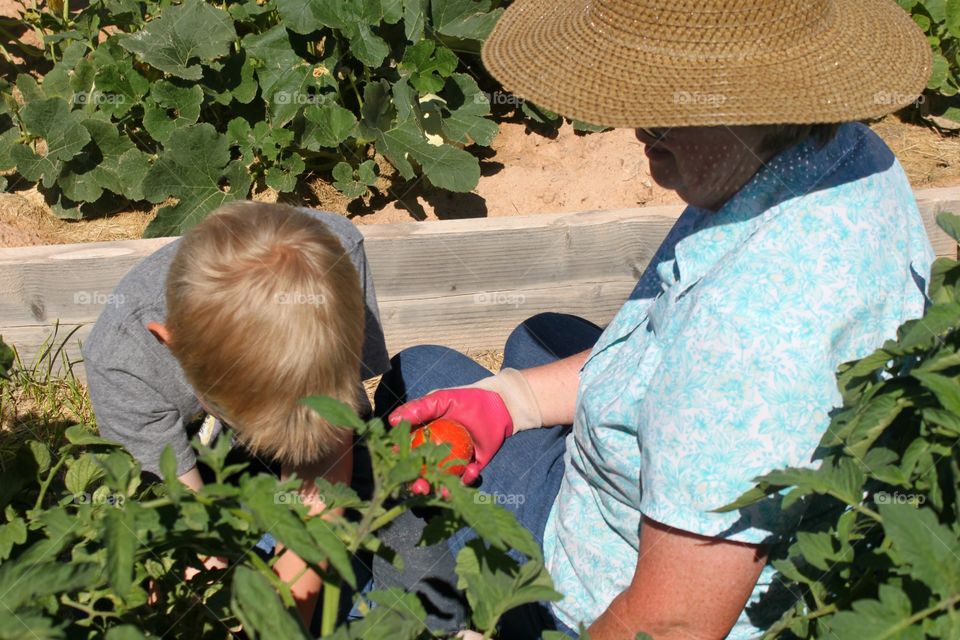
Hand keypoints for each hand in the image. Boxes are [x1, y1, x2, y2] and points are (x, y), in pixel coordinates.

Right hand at [389, 388, 512, 484]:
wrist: (497, 404)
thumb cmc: (465, 398)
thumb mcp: (440, 400)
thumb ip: (418, 408)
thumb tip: (392, 420)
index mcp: (422, 437)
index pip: (406, 452)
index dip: (399, 461)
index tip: (396, 467)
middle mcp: (434, 452)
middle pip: (420, 472)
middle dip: (417, 483)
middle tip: (419, 486)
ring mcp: (452, 462)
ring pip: (441, 480)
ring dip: (439, 489)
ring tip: (443, 490)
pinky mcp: (471, 467)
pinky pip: (465, 479)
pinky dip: (467, 478)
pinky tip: (471, 470)